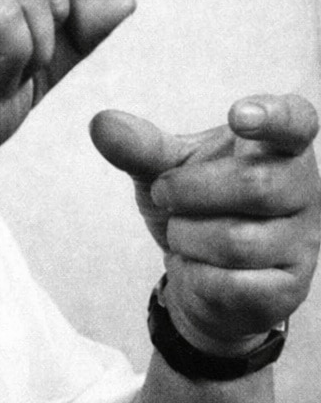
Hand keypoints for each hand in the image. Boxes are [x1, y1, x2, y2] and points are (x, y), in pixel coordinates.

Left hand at [90, 95, 320, 352]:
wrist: (200, 277)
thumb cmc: (192, 206)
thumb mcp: (162, 168)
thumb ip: (139, 145)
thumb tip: (101, 123)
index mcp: (278, 147)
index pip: (296, 122)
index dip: (273, 116)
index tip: (238, 115)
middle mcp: (303, 190)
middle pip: (256, 185)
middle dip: (189, 190)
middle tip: (164, 192)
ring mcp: (301, 241)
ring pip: (238, 241)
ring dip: (187, 236)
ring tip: (182, 232)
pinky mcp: (288, 288)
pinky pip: (235, 284)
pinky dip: (197, 274)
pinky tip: (196, 266)